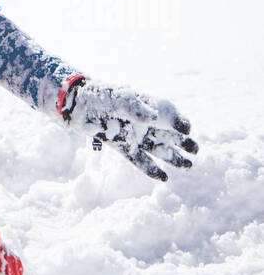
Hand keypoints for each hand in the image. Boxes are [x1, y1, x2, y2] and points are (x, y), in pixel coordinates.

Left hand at [64, 79, 197, 181]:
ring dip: (173, 157)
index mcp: (146, 105)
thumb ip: (135, 107)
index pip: (169, 114)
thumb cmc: (100, 96)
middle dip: (183, 142)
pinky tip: (164, 178)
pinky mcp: (123, 148)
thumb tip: (153, 118)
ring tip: (188, 165)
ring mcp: (134, 136)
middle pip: (168, 134)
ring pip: (158, 149)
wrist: (78, 106)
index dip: (179, 121)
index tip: (186, 129)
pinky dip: (152, 170)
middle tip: (196, 150)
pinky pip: (140, 161)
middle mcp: (143, 122)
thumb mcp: (119, 98)